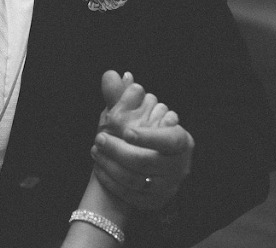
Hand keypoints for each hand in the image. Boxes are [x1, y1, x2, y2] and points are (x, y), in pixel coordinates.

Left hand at [91, 71, 193, 210]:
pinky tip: (99, 169)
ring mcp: (169, 186)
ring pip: (136, 180)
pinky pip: (132, 196)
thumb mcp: (130, 113)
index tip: (125, 131)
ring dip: (111, 166)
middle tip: (98, 138)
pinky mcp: (156, 202)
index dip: (148, 137)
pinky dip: (112, 183)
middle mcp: (180, 166)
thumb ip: (121, 95)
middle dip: (118, 150)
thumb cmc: (138, 133)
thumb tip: (112, 74)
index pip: (169, 140)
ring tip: (95, 150)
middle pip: (146, 162)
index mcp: (180, 140)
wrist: (143, 165)